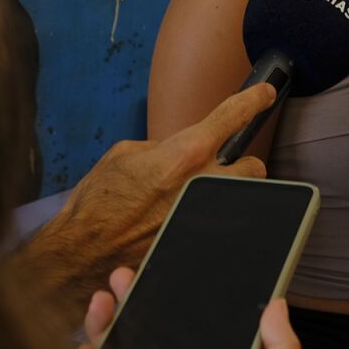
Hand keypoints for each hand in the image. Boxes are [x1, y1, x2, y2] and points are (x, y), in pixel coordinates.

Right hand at [13, 82, 275, 327]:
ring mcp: (206, 218)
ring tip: (208, 198)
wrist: (82, 254)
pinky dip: (214, 221)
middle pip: (254, 168)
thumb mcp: (124, 156)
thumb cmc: (97, 202)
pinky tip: (194, 223)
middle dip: (243, 166)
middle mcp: (202, 185)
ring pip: (246, 200)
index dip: (254, 100)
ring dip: (232, 194)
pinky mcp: (202, 244)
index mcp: (182, 155)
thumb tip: (180, 151)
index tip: (266, 94)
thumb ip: (162, 148)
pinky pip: (223, 226)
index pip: (230, 118)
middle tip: (224, 168)